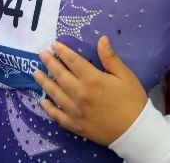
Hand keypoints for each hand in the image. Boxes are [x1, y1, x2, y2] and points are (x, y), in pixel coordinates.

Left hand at [33, 36, 147, 146]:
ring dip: (43, 81)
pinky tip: (42, 100)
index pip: (72, 61)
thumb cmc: (132, 100)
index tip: (54, 44)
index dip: (62, 51)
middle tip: (40, 54)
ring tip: (35, 73)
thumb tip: (102, 39)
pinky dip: (47, 107)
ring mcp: (74, 110)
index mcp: (92, 79)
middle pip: (59, 75)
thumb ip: (110, 58)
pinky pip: (56, 115)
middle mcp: (79, 93)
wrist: (134, 131)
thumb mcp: (125, 75)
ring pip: (54, 93)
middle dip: (49, 62)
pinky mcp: (73, 125)